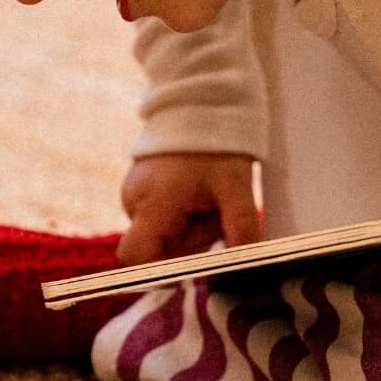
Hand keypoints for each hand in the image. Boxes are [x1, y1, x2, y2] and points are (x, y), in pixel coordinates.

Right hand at [116, 152, 261, 266]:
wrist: (197, 106)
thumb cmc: (215, 146)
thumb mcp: (236, 188)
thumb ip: (242, 229)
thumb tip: (247, 266)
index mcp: (153, 204)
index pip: (137, 259)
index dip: (161, 273)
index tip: (193, 268)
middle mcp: (134, 203)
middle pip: (155, 250)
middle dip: (187, 245)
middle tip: (211, 217)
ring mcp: (133, 197)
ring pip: (159, 238)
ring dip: (187, 232)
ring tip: (206, 202)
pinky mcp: (138, 194)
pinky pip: (158, 223)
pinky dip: (180, 220)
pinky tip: (194, 198)